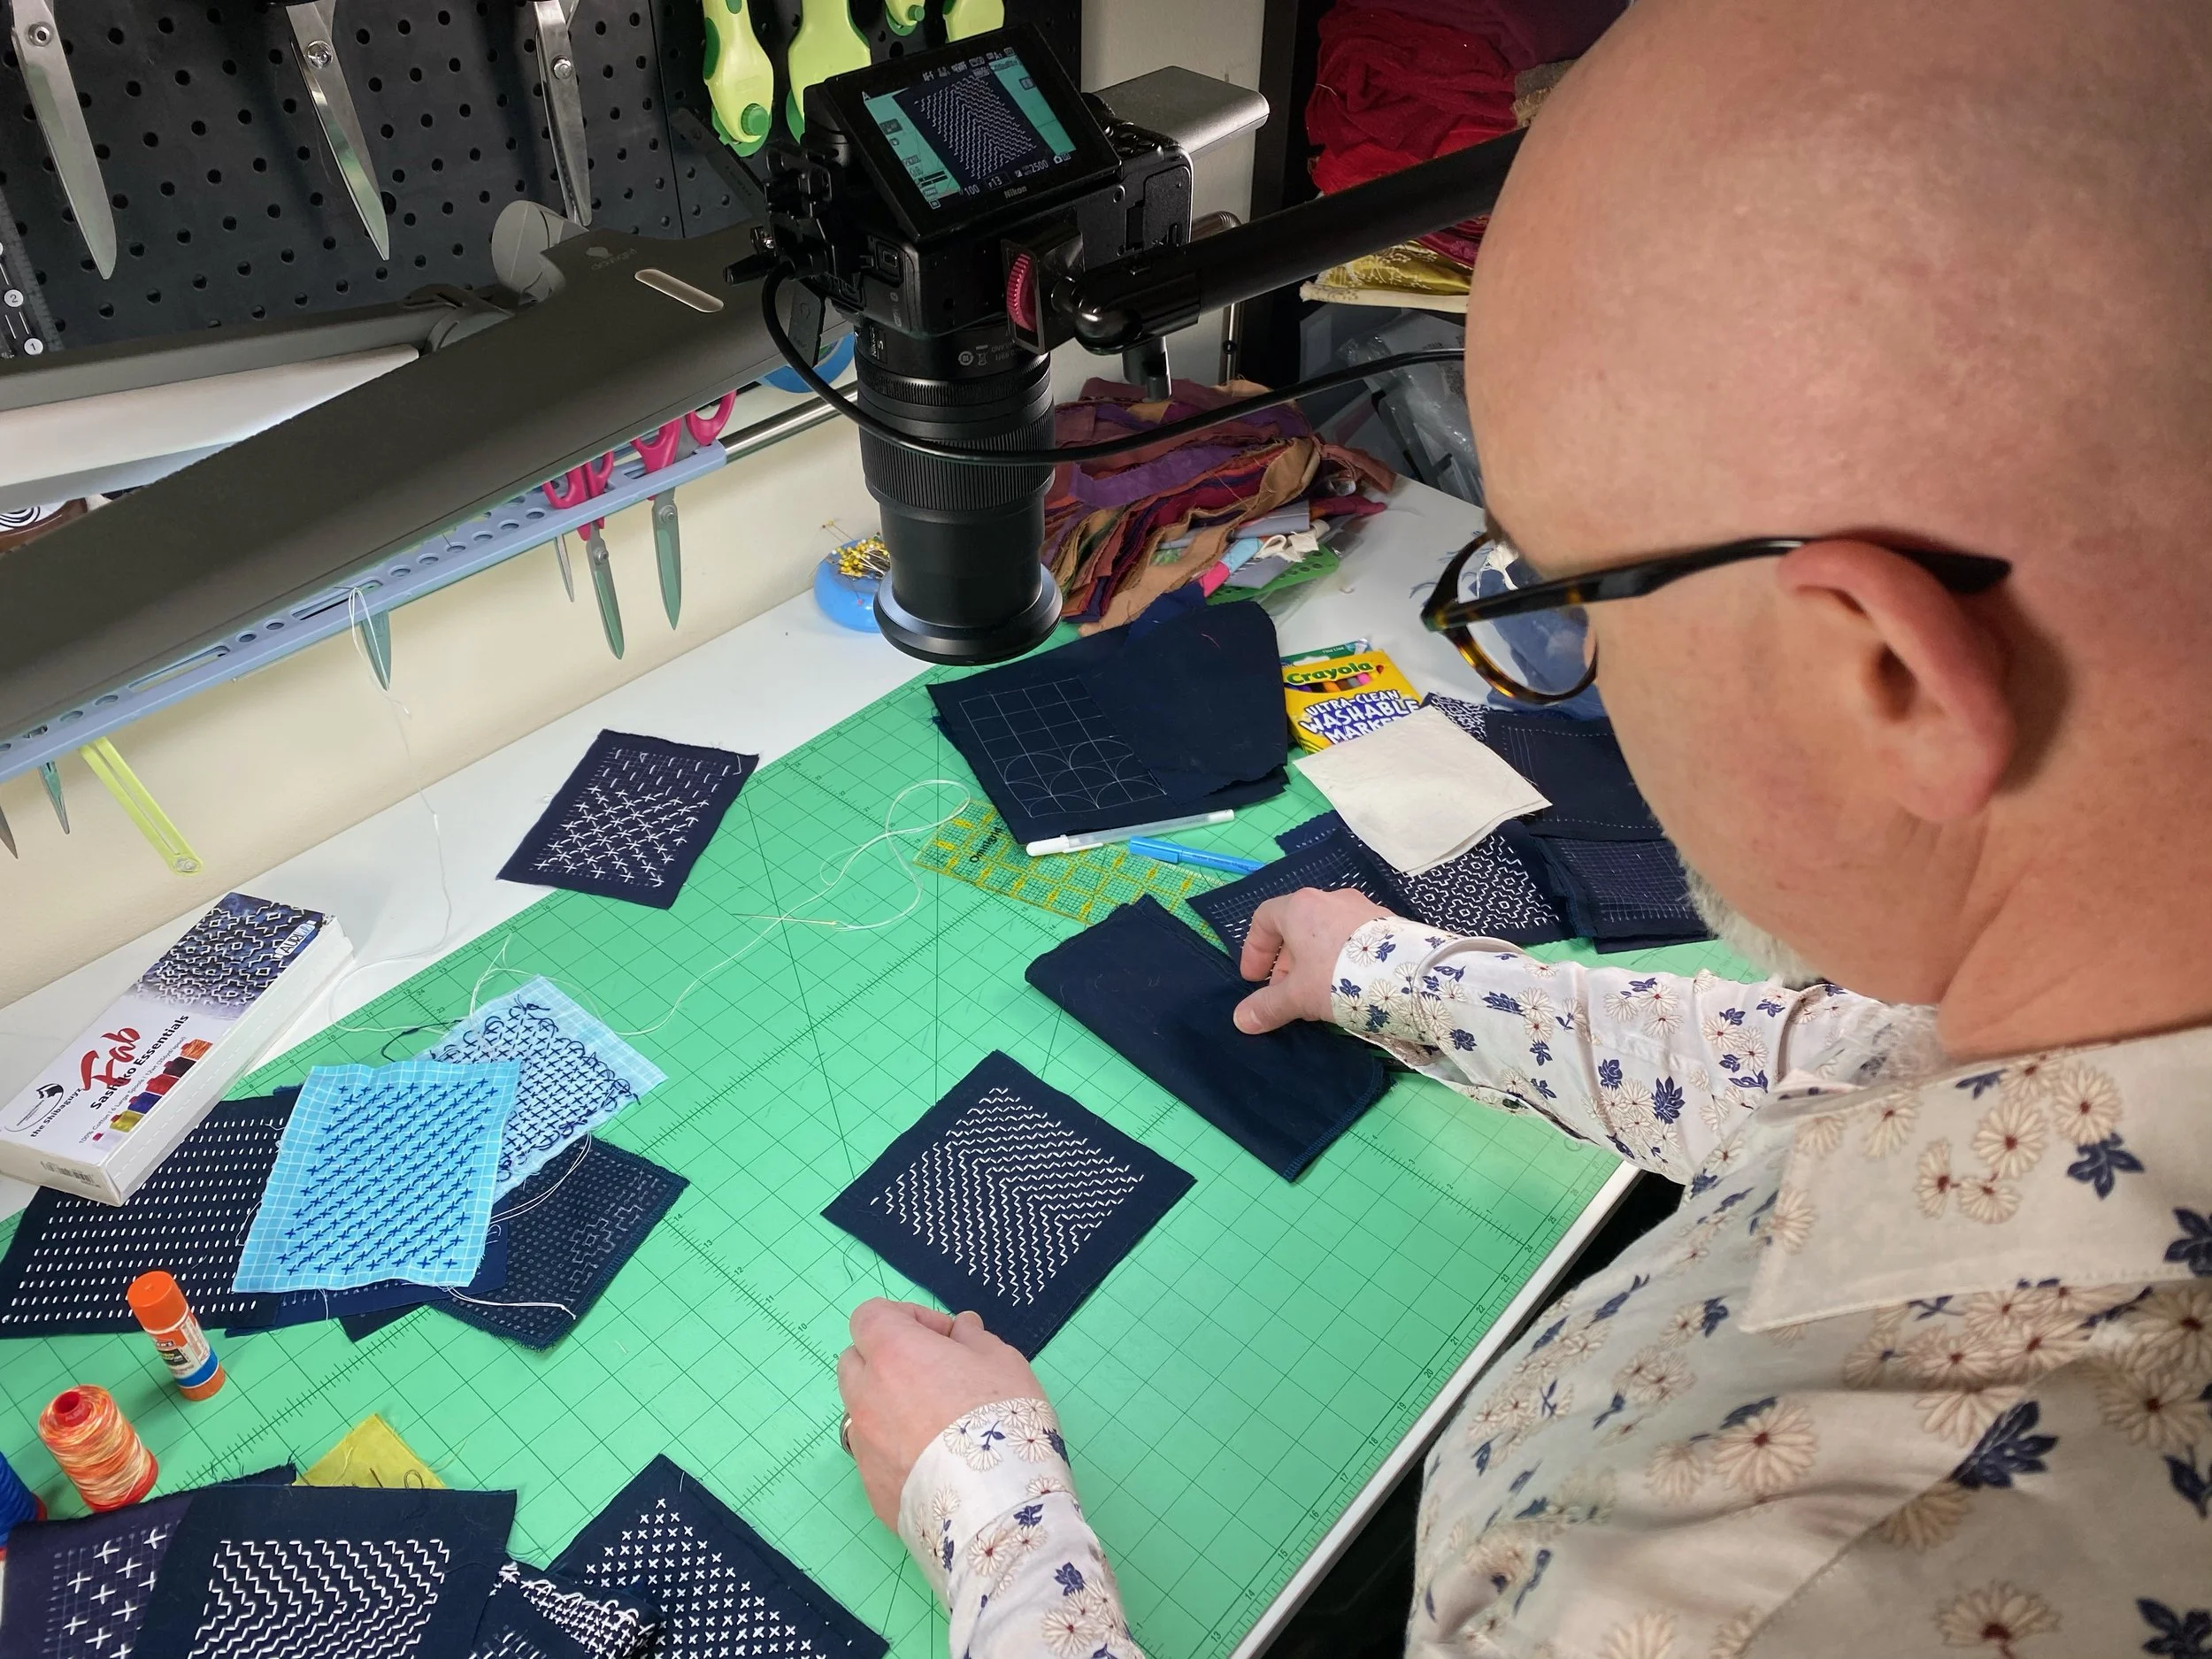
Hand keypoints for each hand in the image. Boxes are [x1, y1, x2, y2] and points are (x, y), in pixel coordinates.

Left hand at [837, 1299, 1046, 1526]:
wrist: (995, 1504)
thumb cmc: (1000, 1419)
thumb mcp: (1003, 1361)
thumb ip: (974, 1339)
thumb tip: (961, 1329)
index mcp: (893, 1352)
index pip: (870, 1316)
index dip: (905, 1318)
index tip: (942, 1338)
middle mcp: (866, 1395)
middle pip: (856, 1361)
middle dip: (888, 1359)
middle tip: (934, 1375)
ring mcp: (863, 1444)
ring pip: (861, 1410)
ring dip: (886, 1404)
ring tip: (932, 1422)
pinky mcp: (870, 1487)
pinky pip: (873, 1453)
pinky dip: (894, 1447)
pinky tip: (933, 1462)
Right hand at [1233, 887, 1391, 1032]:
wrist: (1410, 975)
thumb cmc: (1340, 977)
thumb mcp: (1299, 996)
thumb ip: (1268, 1006)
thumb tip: (1240, 1021)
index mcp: (1302, 907)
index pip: (1264, 918)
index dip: (1254, 949)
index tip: (1254, 979)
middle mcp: (1330, 899)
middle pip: (1295, 927)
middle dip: (1286, 963)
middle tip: (1285, 994)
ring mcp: (1362, 909)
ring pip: (1325, 934)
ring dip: (1313, 963)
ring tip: (1316, 994)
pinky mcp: (1387, 924)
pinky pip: (1351, 939)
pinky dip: (1339, 959)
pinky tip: (1348, 987)